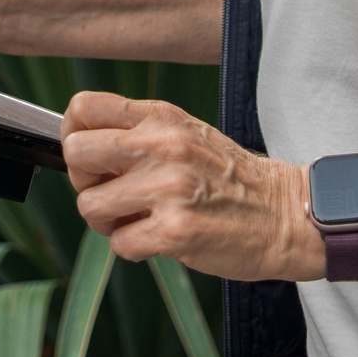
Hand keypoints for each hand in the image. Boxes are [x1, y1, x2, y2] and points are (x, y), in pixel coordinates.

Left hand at [61, 92, 319, 279]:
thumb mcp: (187, 134)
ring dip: (109, 222)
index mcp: (161, 119)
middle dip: (85, 181)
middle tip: (111, 193)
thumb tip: (81, 148)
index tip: (89, 159)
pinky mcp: (175, 230)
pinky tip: (161, 239)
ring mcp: (168, 188)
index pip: (83, 108)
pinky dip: (134, 248)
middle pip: (75, 154)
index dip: (73, 136)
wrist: (284, 214)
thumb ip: (139, 133)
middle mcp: (162, 146)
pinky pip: (120, 244)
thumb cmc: (232, 179)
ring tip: (140, 220)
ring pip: (90, 206)